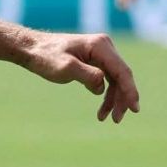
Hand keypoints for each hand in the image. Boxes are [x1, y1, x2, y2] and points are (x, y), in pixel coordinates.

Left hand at [25, 32, 140, 123]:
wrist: (32, 49)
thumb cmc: (46, 57)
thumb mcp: (65, 68)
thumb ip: (87, 75)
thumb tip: (102, 87)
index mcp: (100, 46)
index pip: (122, 71)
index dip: (130, 90)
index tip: (134, 108)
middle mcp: (104, 47)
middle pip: (122, 76)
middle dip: (122, 99)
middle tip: (117, 120)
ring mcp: (101, 54)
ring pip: (115, 80)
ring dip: (113, 100)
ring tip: (105, 118)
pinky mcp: (95, 61)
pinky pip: (107, 79)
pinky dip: (105, 95)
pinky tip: (101, 110)